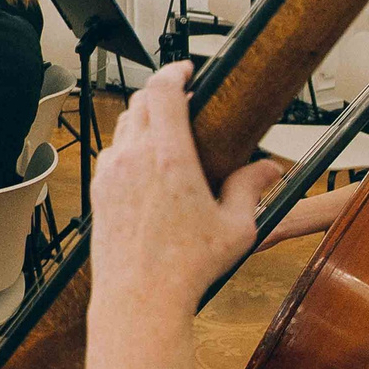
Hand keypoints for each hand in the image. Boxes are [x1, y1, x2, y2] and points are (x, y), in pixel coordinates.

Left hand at [86, 63, 277, 312]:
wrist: (139, 299)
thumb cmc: (186, 268)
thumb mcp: (235, 228)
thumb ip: (251, 189)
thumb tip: (269, 168)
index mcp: (169, 157)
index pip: (163, 90)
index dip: (174, 71)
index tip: (187, 70)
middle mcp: (134, 157)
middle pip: (141, 101)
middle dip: (162, 93)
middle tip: (183, 99)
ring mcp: (110, 173)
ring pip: (123, 126)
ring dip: (144, 119)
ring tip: (167, 132)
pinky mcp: (98, 191)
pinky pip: (111, 153)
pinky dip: (128, 147)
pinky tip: (146, 166)